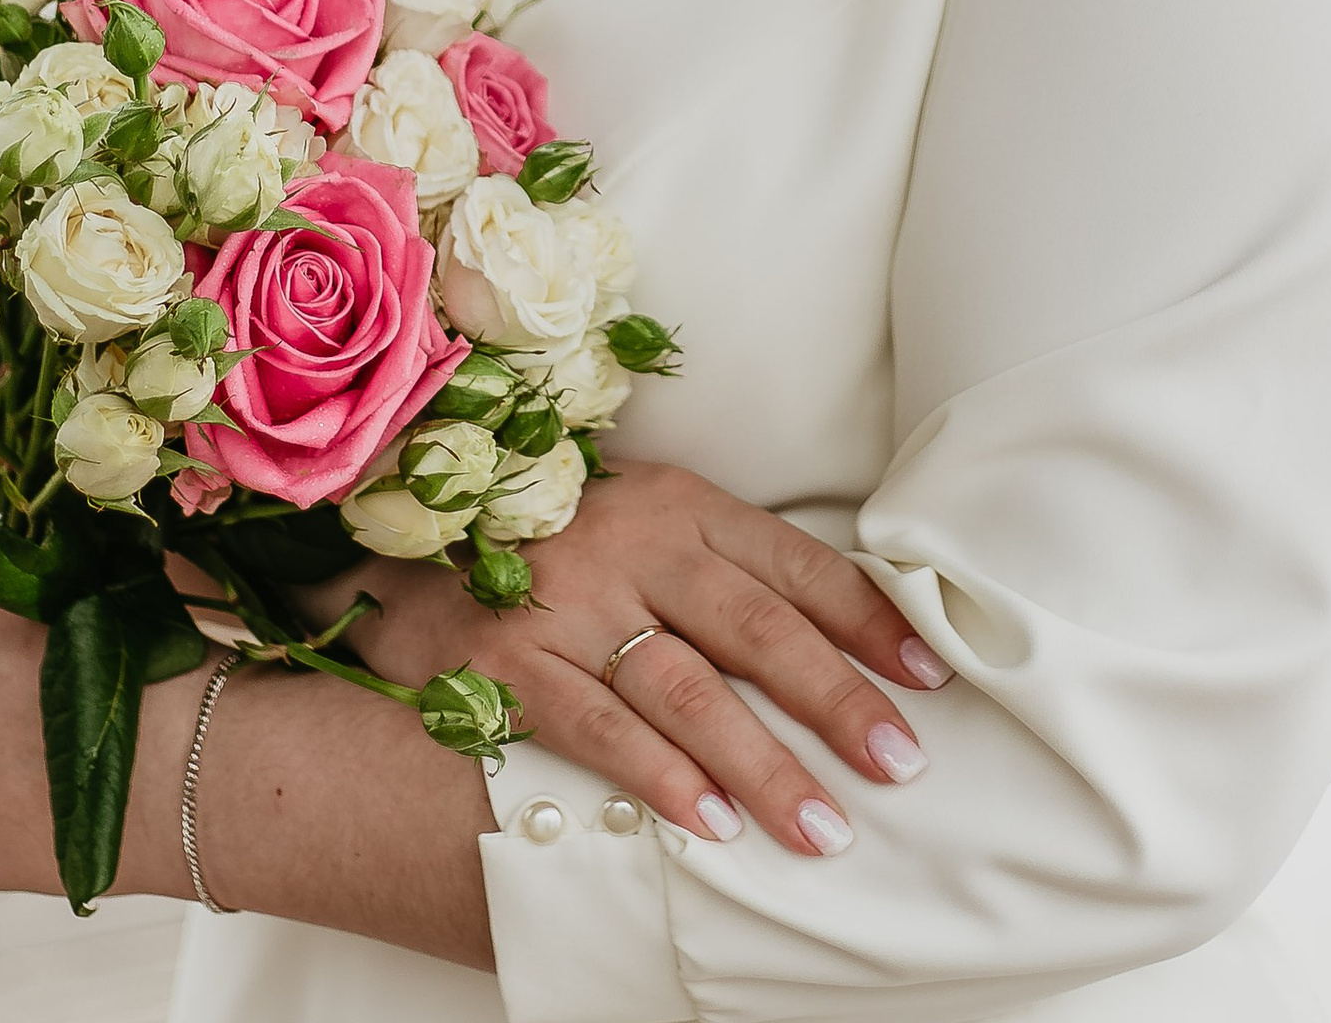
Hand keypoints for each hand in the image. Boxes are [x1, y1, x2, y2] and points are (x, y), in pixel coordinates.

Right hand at [336, 462, 949, 856]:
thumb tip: (839, 633)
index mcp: (679, 503)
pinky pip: (599, 727)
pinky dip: (660, 778)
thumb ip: (723, 567)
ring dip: (763, 763)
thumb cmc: (550, 544)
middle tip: (900, 765)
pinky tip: (712, 824)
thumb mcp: (643, 523)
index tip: (928, 676)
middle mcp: (632, 545)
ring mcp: (569, 603)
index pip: (794, 562)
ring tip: (822, 827)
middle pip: (756, 628)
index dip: (866, 619)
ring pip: (688, 689)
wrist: (402, 550)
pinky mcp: (510, 662)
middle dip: (836, 701)